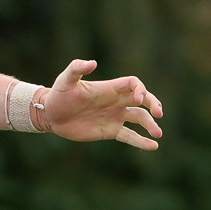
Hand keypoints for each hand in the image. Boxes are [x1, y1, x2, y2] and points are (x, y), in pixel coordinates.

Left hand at [36, 59, 163, 148]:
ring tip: (158, 133)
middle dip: (153, 104)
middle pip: (142, 100)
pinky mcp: (110, 131)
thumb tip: (92, 63)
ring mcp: (115, 117)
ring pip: (139, 118)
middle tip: (159, 113)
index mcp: (109, 88)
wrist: (51, 115)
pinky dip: (141, 141)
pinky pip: (130, 136)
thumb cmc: (58, 94)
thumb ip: (77, 68)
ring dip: (150, 125)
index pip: (133, 84)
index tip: (140, 98)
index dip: (140, 89)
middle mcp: (116, 102)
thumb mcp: (66, 80)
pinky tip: (153, 146)